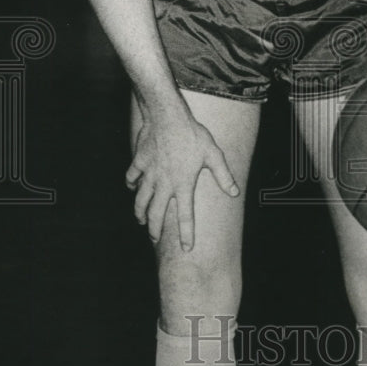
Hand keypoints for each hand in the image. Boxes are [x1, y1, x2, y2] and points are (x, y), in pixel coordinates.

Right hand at [125, 109, 238, 250]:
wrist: (167, 117)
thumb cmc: (192, 134)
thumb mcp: (213, 154)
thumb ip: (223, 175)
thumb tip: (235, 192)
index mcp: (183, 185)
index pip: (185, 217)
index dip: (186, 235)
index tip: (186, 248)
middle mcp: (164, 183)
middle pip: (156, 214)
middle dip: (154, 230)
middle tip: (154, 239)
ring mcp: (149, 174)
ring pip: (140, 200)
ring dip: (140, 213)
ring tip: (141, 220)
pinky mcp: (139, 162)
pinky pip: (131, 178)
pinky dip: (131, 185)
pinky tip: (133, 188)